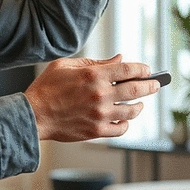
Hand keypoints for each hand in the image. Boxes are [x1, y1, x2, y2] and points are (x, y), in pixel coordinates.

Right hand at [24, 55, 161, 141]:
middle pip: (136, 89)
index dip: (142, 68)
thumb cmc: (46, 88)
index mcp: (93, 75)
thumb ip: (95, 62)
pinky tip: (124, 119)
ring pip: (131, 110)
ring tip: (140, 104)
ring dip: (139, 106)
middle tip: (156, 85)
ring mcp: (100, 114)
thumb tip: (118, 59)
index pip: (127, 69)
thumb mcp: (66, 65)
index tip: (147, 70)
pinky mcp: (96, 130)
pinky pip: (121, 129)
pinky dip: (126, 124)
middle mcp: (100, 94)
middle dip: (150, 86)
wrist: (33, 115)